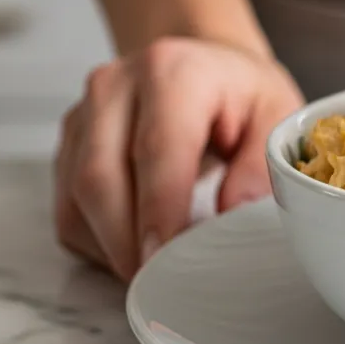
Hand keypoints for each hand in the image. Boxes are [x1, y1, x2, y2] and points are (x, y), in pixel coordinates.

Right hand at [55, 37, 303, 279]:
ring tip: (157, 269)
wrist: (199, 62)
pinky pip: (69, 210)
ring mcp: (83, 117)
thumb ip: (261, 165)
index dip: (158, 211)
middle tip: (162, 281)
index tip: (165, 258)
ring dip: (113, 247)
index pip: (155, 151)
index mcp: (171, 73)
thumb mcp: (276, 115)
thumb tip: (234, 214)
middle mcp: (114, 88)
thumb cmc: (240, 93)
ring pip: (77, 200)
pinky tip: (138, 247)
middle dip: (128, 241)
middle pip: (100, 179)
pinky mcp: (68, 147)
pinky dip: (100, 243)